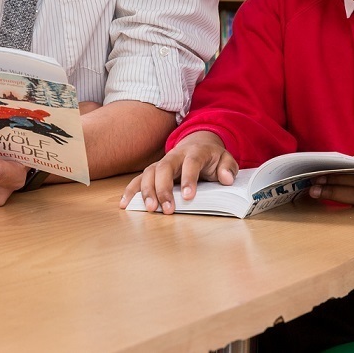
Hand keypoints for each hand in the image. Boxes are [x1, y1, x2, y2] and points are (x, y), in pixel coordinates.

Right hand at [120, 131, 237, 214]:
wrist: (198, 144)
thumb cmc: (211, 157)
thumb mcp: (225, 159)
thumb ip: (228, 167)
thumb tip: (226, 178)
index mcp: (195, 152)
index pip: (191, 163)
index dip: (189, 179)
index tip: (188, 196)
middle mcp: (175, 155)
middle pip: (165, 168)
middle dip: (163, 188)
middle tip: (166, 209)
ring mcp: (161, 162)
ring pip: (149, 173)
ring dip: (147, 191)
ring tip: (150, 209)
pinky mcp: (153, 171)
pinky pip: (139, 179)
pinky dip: (131, 190)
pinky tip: (125, 203)